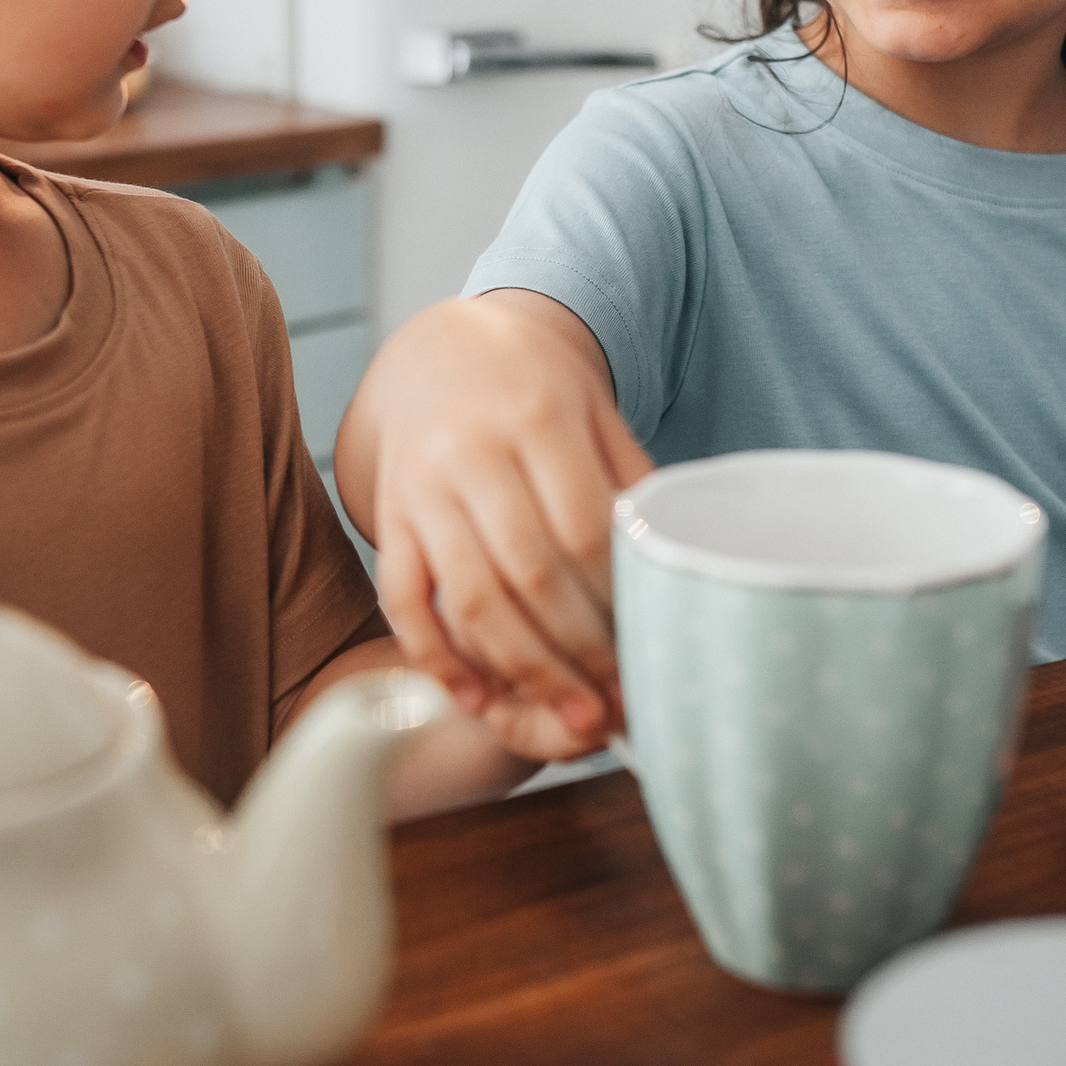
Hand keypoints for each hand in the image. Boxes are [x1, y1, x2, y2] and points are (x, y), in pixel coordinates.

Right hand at [338, 293, 652, 760]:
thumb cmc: (533, 387)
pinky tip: (475, 697)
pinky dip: (434, 655)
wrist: (439, 348)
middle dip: (581, 651)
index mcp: (537, 417)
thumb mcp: (594, 408)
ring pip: (470, 598)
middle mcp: (472, 453)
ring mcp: (423, 489)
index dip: (619, 601)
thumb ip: (631, 478)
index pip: (585, 530)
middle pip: (531, 574)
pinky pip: (402, 597)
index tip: (651, 650)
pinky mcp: (389, 517)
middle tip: (621, 703)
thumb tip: (677, 561)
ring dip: (524, 669)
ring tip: (572, 717)